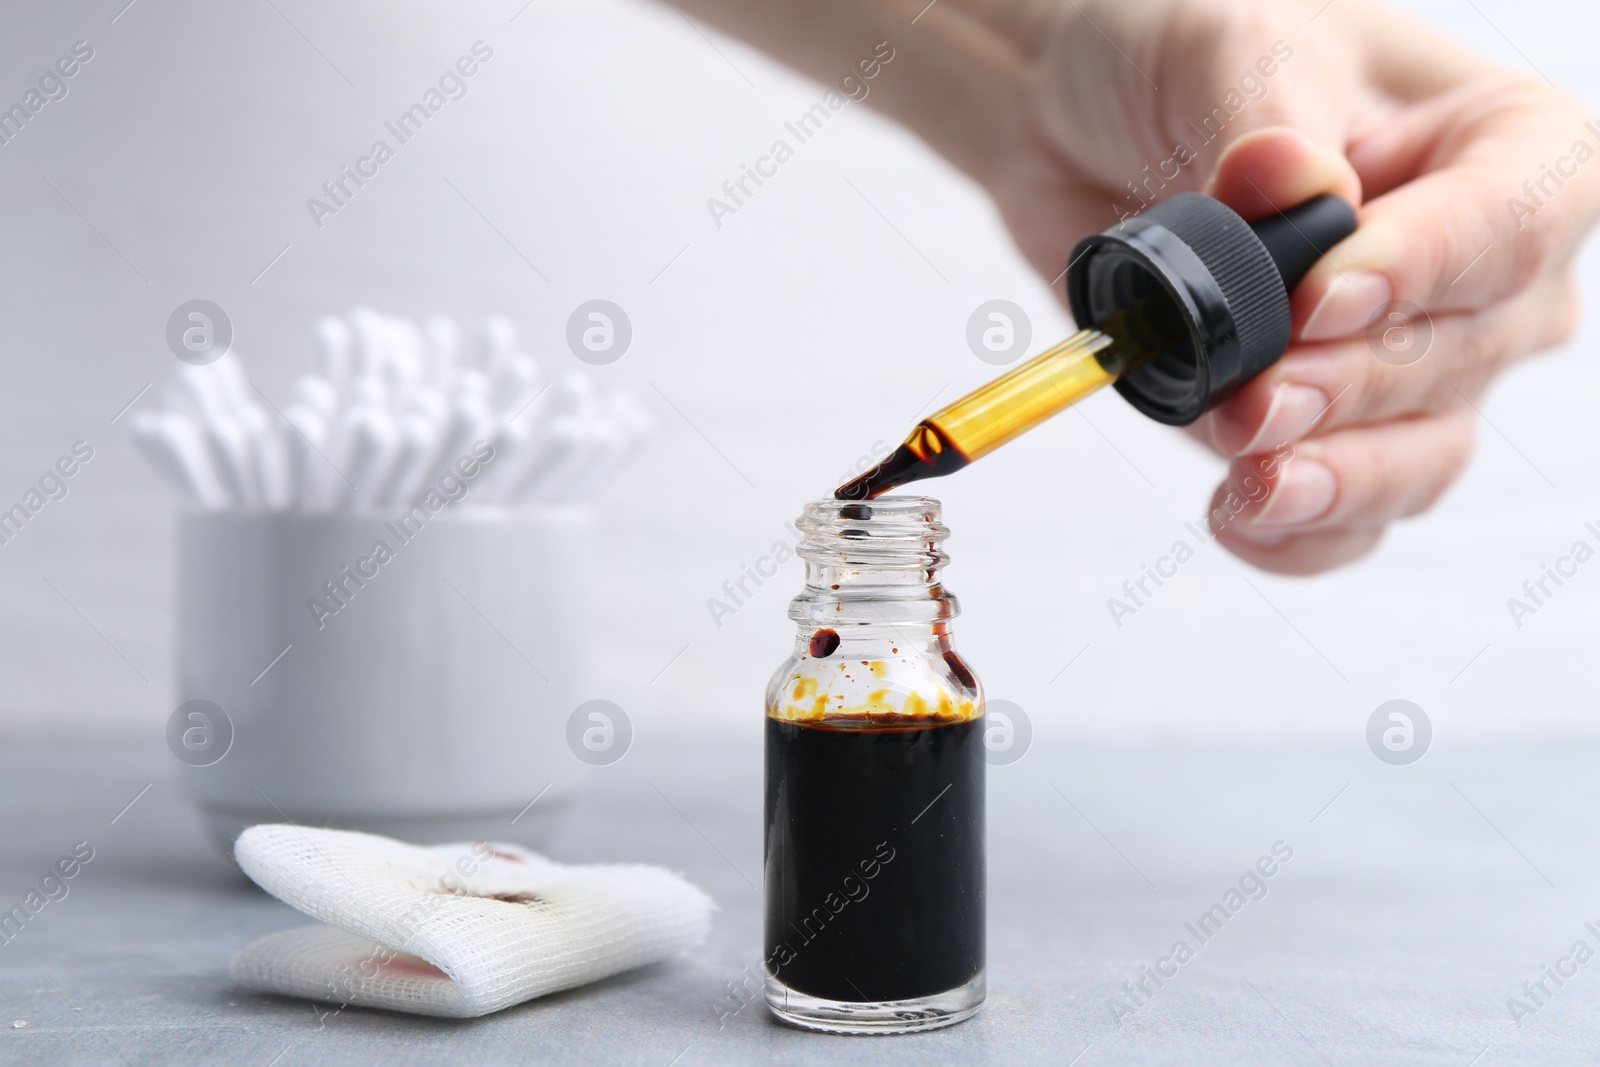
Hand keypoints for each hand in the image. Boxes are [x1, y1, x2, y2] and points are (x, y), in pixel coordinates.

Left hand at [981, 0, 1596, 573]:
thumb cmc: (1181, 57)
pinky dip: (1299, 535)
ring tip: (1250, 485)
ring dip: (1334, 481)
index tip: (1319, 301)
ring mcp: (1409, 363)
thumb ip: (1268, 117)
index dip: (1421, 275)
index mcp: (1502, 147)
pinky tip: (1239, 521)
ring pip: (1417, 457)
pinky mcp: (1324, 427)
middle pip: (1461, 358)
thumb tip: (1296, 185)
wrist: (1081, 126)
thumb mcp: (1227, 42)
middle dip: (1350, 391)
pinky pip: (1348, 516)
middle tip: (1253, 403)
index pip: (1509, 226)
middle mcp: (1480, 270)